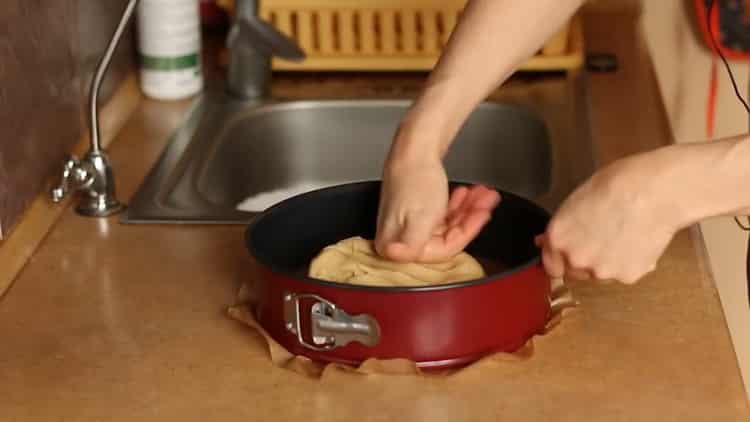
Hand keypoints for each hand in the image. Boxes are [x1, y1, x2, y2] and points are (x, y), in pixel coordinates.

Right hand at [374, 155, 500, 262]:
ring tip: (482, 195)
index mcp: (394, 242)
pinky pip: (443, 214)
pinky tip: (467, 194)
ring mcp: (408, 224)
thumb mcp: (419, 218)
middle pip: (445, 237)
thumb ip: (411, 244)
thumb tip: (392, 256)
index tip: (480, 219)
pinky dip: (458, 205)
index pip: (440, 251)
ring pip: (447, 224)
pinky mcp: (415, 212)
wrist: (413, 146)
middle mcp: (399, 237)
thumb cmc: (415, 177)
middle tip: (486, 203)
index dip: (464, 235)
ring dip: (468, 209)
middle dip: (470, 218)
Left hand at [535, 154, 680, 283]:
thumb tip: (544, 241)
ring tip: (624, 236)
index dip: (561, 259)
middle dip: (584, 260)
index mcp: (558, 239)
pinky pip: (624, 273)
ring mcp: (602, 272)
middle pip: (574, 272)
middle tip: (602, 239)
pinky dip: (630, 263)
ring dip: (607, 262)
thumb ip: (562, 227)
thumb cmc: (617, 184)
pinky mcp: (628, 277)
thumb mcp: (577, 200)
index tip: (570, 253)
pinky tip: (639, 240)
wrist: (656, 191)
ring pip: (600, 274)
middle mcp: (575, 260)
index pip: (550, 265)